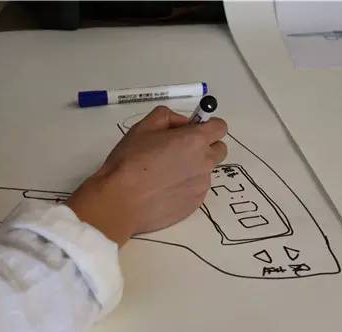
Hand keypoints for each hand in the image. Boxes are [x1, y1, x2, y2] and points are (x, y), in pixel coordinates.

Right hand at [66, 106, 227, 244]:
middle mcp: (205, 163)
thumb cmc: (130, 161)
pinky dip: (186, 186)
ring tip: (166, 174)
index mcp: (195, 140)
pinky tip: (164, 189)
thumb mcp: (144, 127)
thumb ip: (169, 117)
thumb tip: (183, 123)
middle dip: (206, 146)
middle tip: (181, 150)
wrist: (121, 201)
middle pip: (219, 150)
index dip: (208, 125)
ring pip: (206, 171)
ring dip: (193, 168)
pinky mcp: (195, 204)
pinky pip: (197, 189)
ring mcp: (202, 186)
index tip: (194, 129)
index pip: (220, 127)